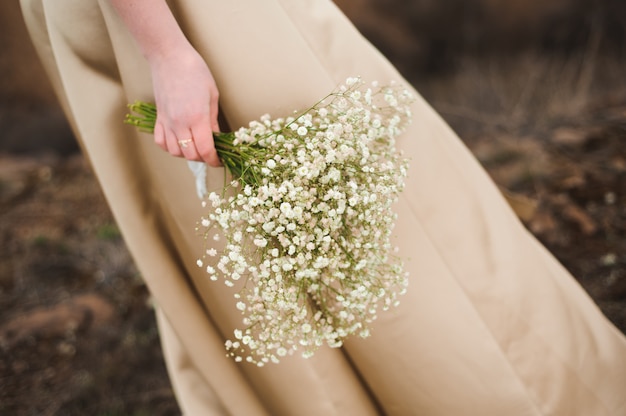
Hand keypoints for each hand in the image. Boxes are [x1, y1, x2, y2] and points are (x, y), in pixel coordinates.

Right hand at [109, 0, 221, 166]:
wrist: (169, 56)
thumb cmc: (195, 71)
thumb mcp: (212, 96)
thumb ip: (213, 121)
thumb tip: (217, 138)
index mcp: (197, 118)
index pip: (205, 150)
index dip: (214, 160)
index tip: (220, 160)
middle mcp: (180, 123)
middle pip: (190, 155)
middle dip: (203, 158)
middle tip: (211, 152)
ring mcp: (166, 121)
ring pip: (175, 152)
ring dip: (187, 154)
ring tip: (196, 146)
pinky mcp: (158, 117)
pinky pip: (160, 141)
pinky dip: (170, 147)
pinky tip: (179, 141)